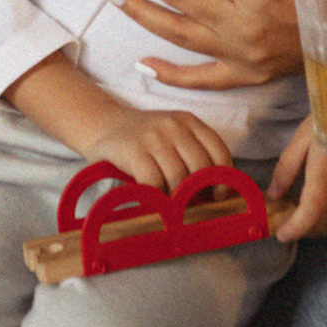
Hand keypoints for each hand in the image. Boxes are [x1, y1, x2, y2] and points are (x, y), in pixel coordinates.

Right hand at [82, 102, 235, 192]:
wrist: (103, 124)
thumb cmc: (144, 139)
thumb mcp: (172, 136)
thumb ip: (192, 155)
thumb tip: (217, 194)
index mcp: (189, 121)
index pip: (219, 151)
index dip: (223, 179)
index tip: (219, 196)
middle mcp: (174, 125)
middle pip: (201, 168)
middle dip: (198, 193)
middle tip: (189, 205)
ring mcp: (153, 136)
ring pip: (179, 178)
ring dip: (175, 198)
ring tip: (168, 203)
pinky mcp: (133, 150)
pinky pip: (154, 183)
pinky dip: (155, 196)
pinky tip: (150, 197)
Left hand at [267, 114, 326, 242]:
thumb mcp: (302, 138)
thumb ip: (287, 168)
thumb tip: (274, 194)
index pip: (311, 214)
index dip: (295, 229)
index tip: (282, 233)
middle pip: (324, 225)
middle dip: (304, 229)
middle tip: (292, 219)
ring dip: (322, 227)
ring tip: (311, 215)